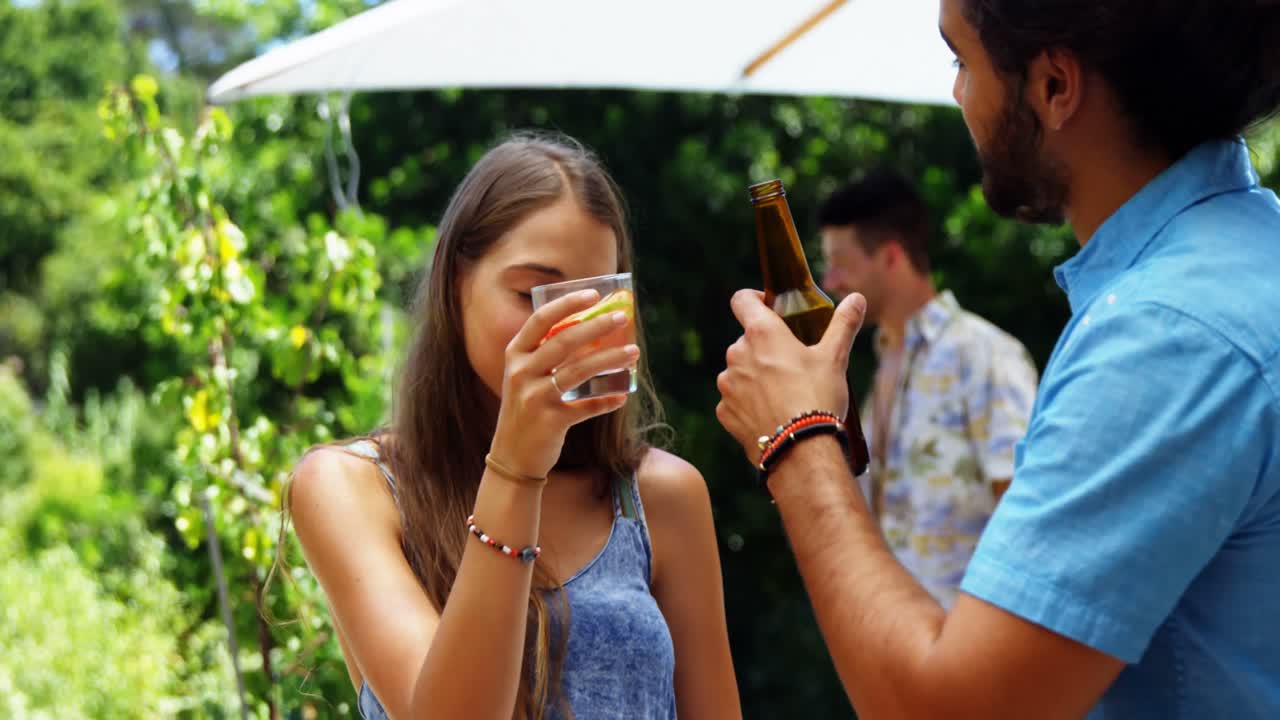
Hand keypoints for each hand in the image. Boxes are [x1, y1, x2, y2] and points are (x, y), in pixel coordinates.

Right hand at [490, 289, 639, 477]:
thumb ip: (547, 355)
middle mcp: (521, 373)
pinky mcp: (550, 422)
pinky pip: (586, 407)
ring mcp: (534, 398)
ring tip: (633, 352)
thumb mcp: (525, 378)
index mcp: (515, 355)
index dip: (567, 304)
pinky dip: (606, 401)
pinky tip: (622, 396)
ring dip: (609, 359)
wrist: (511, 457)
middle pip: (563, 341)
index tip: (594, 294)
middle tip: (622, 317)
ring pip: (578, 371)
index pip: (540, 320)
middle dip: (596, 326)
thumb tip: (591, 331)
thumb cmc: (525, 410)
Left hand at [715, 290, 866, 459]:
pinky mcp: (724, 411)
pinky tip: (771, 413)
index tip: (769, 308)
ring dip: (755, 375)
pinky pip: (734, 399)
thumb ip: (843, 324)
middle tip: (791, 364)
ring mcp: (727, 384)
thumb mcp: (835, 358)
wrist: (800, 450)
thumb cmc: (818, 398)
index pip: (742, 300)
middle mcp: (737, 353)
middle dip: (765, 348)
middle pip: (746, 340)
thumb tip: (857, 299)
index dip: (754, 299)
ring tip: (784, 393)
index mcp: (762, 333)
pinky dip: (749, 402)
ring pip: (740, 370)